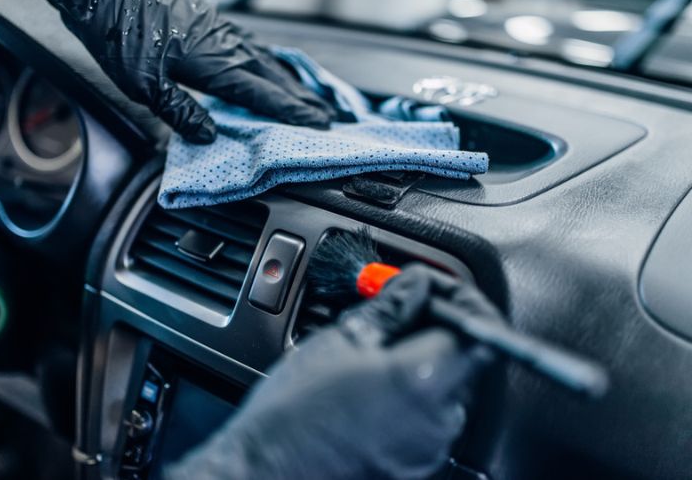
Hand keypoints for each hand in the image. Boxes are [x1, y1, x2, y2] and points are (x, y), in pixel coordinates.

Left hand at [6, 0, 335, 143]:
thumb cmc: (119, 34)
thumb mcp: (144, 85)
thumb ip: (180, 111)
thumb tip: (209, 135)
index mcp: (214, 63)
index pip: (263, 94)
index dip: (292, 112)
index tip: (319, 124)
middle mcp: (224, 44)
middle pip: (273, 76)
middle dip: (301, 99)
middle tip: (327, 117)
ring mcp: (218, 29)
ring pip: (264, 58)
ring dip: (288, 80)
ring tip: (307, 96)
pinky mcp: (208, 20)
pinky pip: (249, 44)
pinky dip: (267, 59)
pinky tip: (267, 63)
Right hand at [164, 264, 500, 479]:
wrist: (267, 470)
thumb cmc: (292, 413)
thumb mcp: (339, 342)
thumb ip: (390, 308)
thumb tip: (416, 285)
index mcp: (422, 380)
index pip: (478, 327)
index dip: (460, 299)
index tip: (432, 288)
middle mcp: (438, 420)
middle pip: (462, 357)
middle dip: (434, 327)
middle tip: (395, 312)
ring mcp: (428, 448)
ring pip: (444, 387)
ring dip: (419, 360)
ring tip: (372, 353)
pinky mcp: (414, 465)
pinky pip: (427, 417)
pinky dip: (409, 394)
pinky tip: (370, 386)